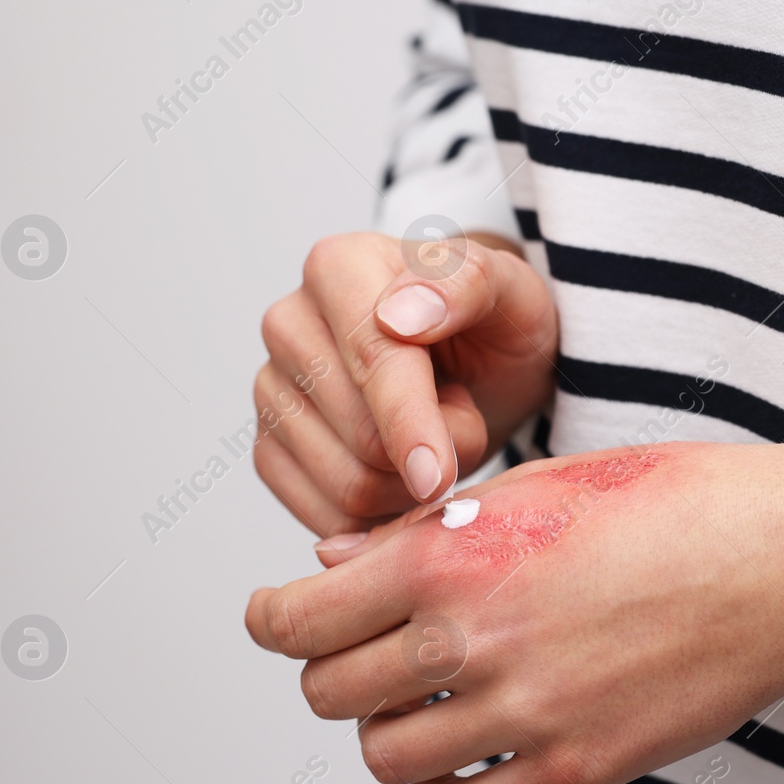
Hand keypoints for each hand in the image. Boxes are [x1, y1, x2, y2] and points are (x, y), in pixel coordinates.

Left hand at [244, 442, 783, 783]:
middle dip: (332, 669)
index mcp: (451, 558)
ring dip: (386, 727)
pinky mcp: (574, 767)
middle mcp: (474, 639)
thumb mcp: (537, 485)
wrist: (781, 562)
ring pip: (384, 756)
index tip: (280, 617)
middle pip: (329, 692)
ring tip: (422, 699)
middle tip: (362, 651)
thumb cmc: (671, 503)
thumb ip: (425, 533)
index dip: (273, 619)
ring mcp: (524, 713)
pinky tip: (464, 751)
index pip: (298, 619)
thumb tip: (335, 564)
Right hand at [253, 230, 555, 536]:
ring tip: (436, 437)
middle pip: (362, 438)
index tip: (439, 476)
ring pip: (346, 486)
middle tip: (465, 416)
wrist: (480, 362)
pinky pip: (327, 516)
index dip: (413, 427)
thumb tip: (396, 318)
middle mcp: (289, 323)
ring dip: (414, 487)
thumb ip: (465, 286)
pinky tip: (405, 476)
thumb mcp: (513, 291)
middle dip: (436, 450)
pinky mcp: (271, 447)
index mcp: (338, 266)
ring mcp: (271, 388)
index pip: (373, 364)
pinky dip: (382, 516)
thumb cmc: (495, 324)